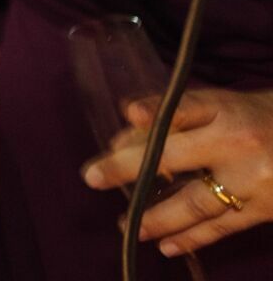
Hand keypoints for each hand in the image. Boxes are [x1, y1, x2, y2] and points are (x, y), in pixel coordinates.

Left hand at [82, 88, 272, 257]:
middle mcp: (238, 142)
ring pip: (196, 201)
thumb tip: (128, 130)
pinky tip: (166, 245)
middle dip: (130, 167)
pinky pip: (223, 225)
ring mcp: (254, 178)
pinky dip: (193, 237)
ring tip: (128, 225)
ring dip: (157, 216)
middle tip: (92, 176)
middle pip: (175, 154)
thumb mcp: (228, 104)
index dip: (156, 112)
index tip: (130, 115)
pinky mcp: (267, 208)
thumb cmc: (264, 118)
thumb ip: (182, 115)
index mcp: (227, 108)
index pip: (185, 107)